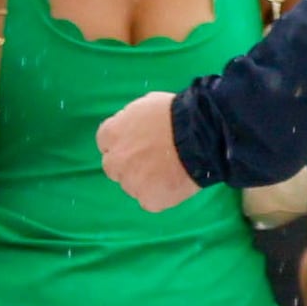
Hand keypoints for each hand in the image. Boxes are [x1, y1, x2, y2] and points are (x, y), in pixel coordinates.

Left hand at [95, 90, 198, 210]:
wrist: (201, 136)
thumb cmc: (177, 114)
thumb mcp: (146, 105)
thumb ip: (131, 121)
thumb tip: (132, 129)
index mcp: (112, 133)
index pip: (106, 143)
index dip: (123, 143)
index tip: (137, 144)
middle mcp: (116, 160)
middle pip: (114, 167)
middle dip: (128, 165)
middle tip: (151, 161)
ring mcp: (131, 182)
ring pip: (132, 186)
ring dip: (145, 181)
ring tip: (170, 170)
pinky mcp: (149, 200)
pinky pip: (150, 200)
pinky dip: (161, 194)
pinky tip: (176, 182)